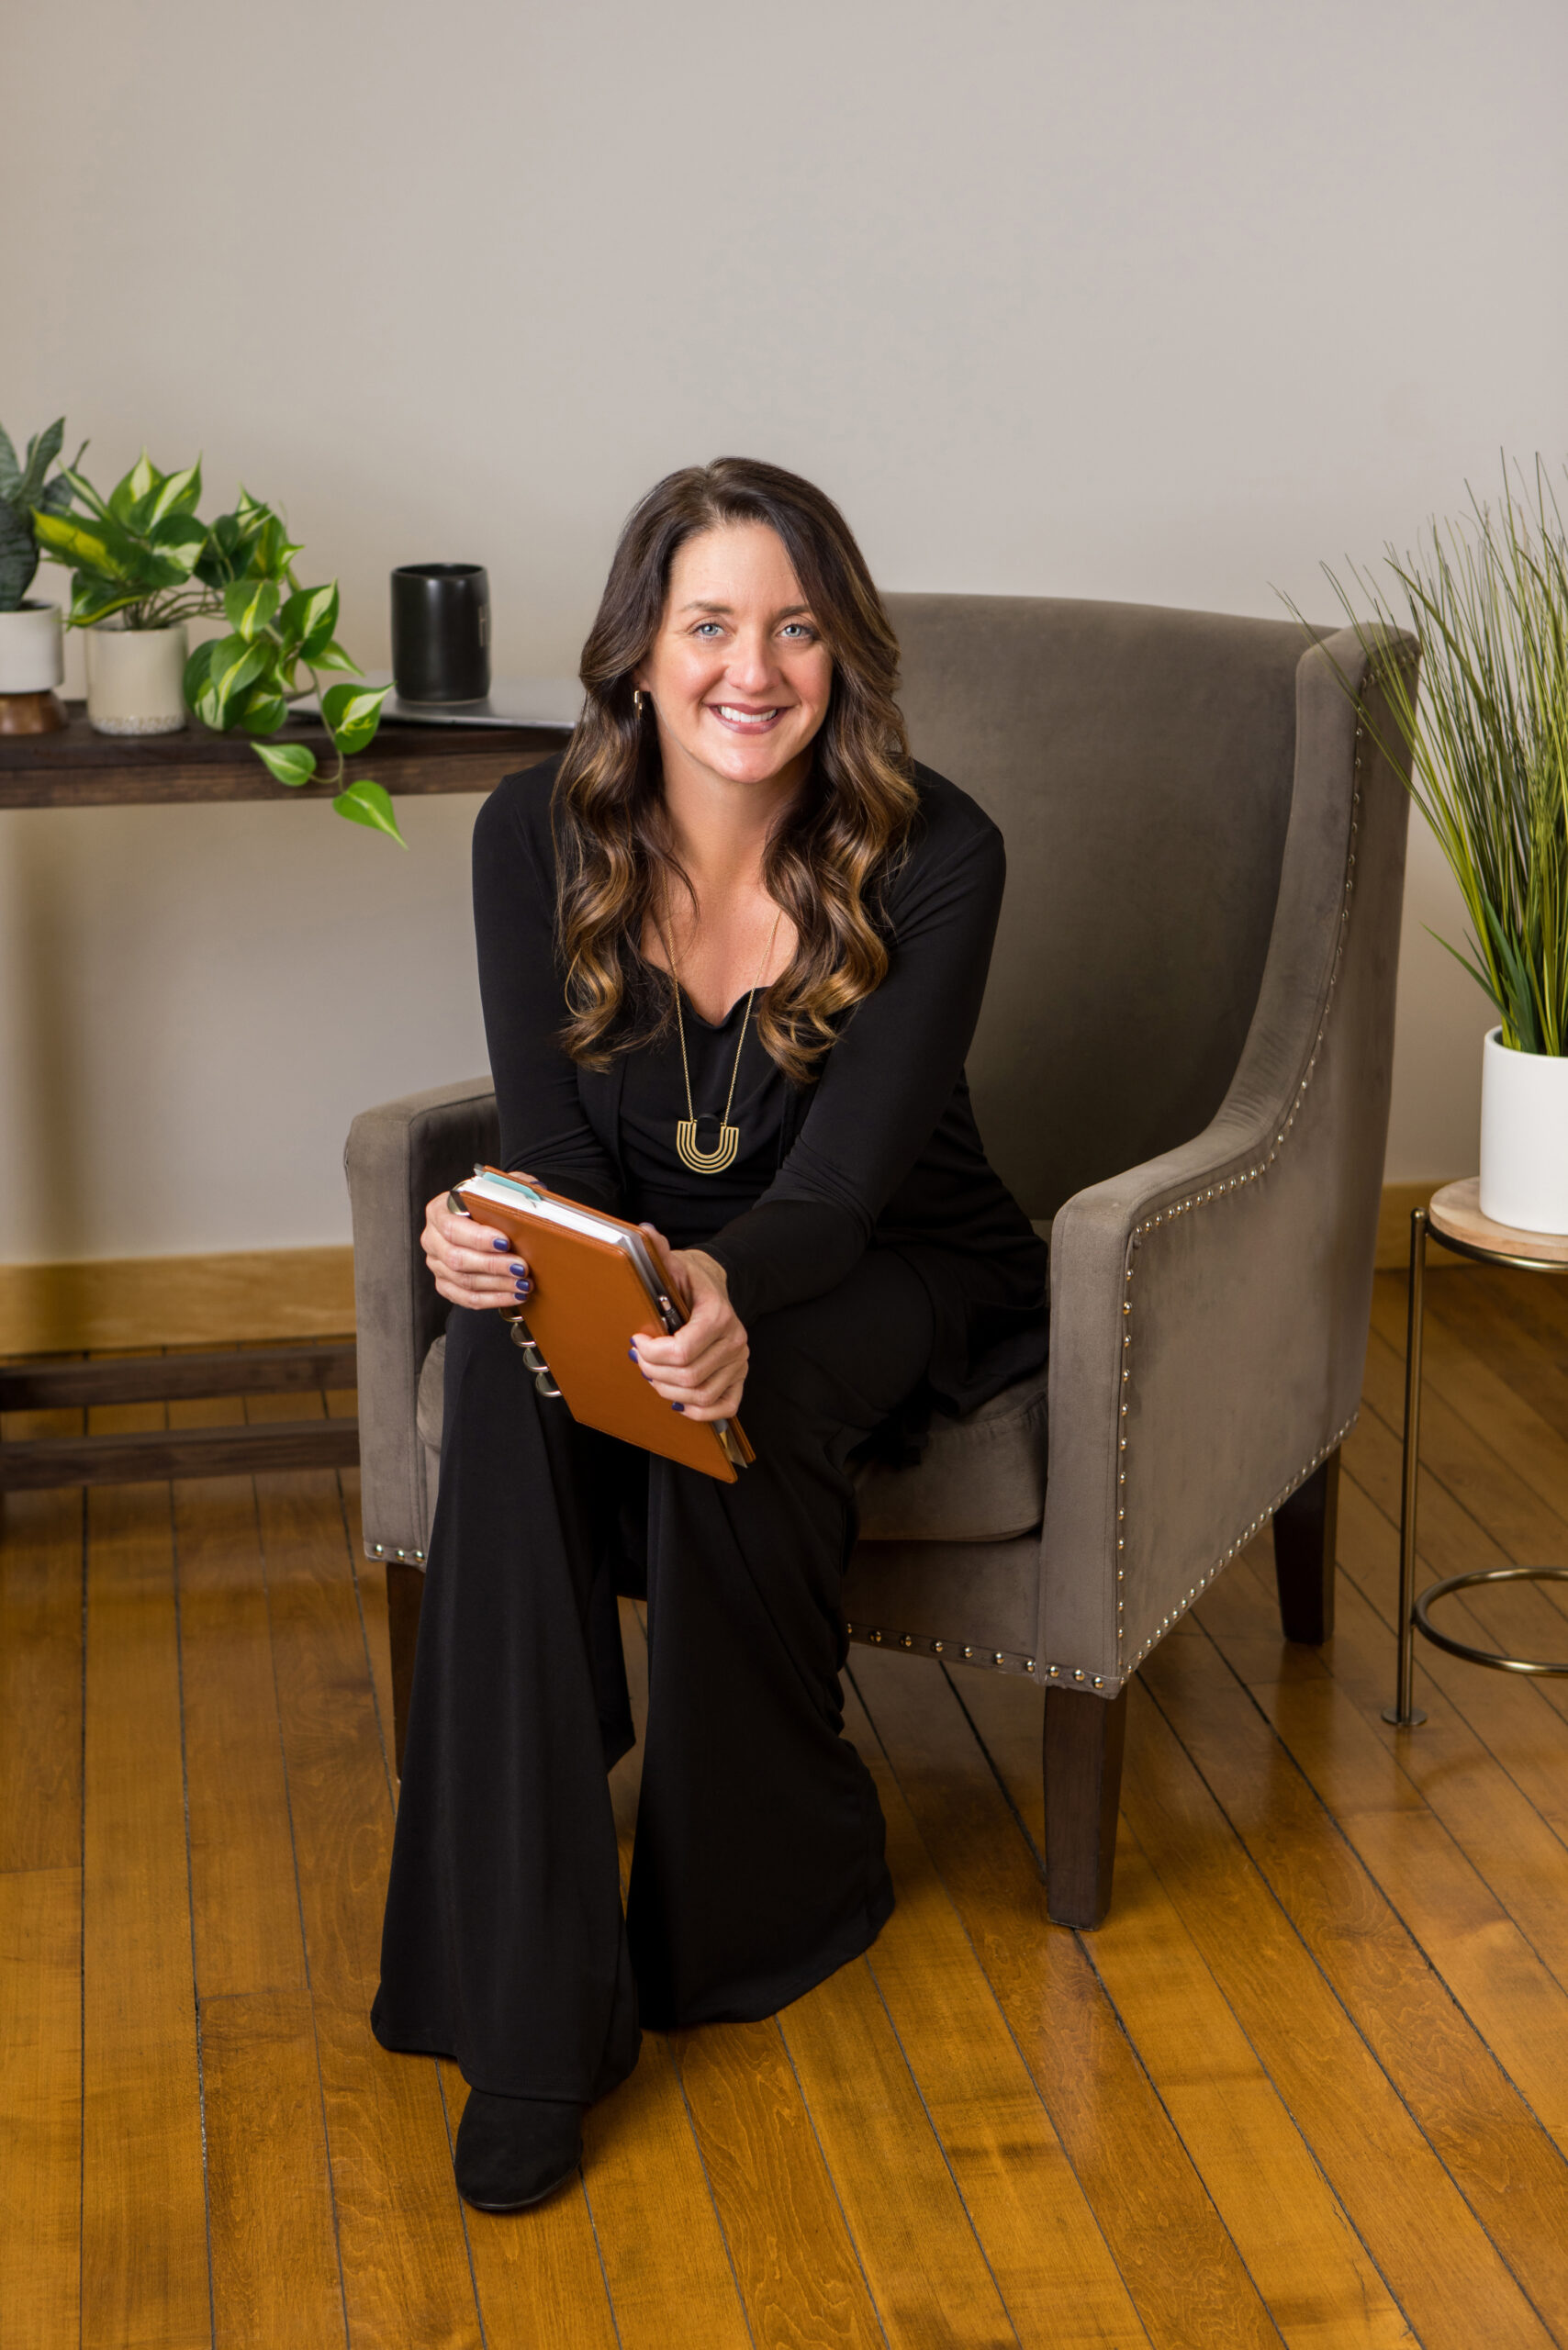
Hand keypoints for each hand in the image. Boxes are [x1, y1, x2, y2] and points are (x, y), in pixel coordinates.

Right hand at [422, 1190, 531, 1311]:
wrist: (486, 1219)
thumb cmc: (492, 1203)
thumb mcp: (501, 1188)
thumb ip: (508, 1190)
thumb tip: (525, 1200)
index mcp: (439, 1211)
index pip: (452, 1227)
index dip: (478, 1237)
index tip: (505, 1242)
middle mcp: (432, 1239)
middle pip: (456, 1258)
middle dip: (492, 1265)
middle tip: (521, 1267)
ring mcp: (437, 1264)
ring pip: (463, 1281)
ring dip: (498, 1284)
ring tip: (523, 1283)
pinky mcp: (445, 1284)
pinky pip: (466, 1298)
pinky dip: (493, 1299)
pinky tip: (514, 1296)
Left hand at [630, 1229, 748, 1420]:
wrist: (715, 1288)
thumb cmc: (689, 1280)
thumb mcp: (673, 1264)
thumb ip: (658, 1252)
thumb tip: (645, 1233)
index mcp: (718, 1313)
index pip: (683, 1349)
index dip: (652, 1352)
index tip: (636, 1340)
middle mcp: (735, 1340)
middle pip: (689, 1375)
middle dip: (654, 1371)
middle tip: (638, 1359)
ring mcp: (739, 1362)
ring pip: (702, 1394)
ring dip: (669, 1391)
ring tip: (653, 1375)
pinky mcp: (739, 1377)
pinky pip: (725, 1406)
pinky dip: (700, 1411)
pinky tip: (679, 1401)